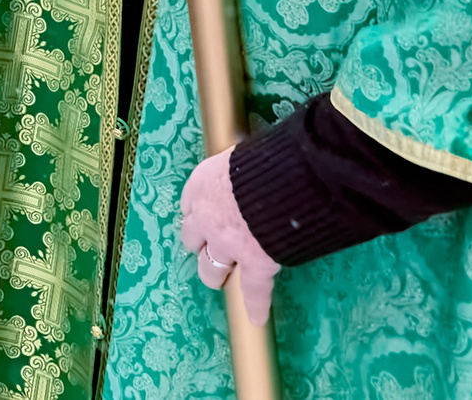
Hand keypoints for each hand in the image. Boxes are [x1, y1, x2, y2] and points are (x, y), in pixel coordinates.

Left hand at [179, 146, 278, 325]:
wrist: (281, 179)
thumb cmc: (266, 157)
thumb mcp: (240, 155)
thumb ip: (237, 170)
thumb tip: (252, 163)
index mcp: (201, 185)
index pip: (190, 205)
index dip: (197, 215)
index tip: (202, 220)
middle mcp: (206, 216)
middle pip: (193, 237)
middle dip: (201, 243)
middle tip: (209, 248)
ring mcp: (228, 244)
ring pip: (211, 266)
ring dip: (215, 271)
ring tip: (219, 277)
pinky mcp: (254, 263)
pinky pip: (254, 290)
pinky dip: (256, 304)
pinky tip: (256, 317)